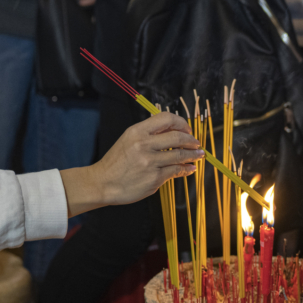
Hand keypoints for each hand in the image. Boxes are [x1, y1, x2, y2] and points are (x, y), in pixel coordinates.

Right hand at [60, 111, 202, 215]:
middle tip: (197, 143)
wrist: (102, 183)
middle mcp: (143, 144)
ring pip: (180, 155)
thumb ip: (149, 135)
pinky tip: (190, 168)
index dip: (181, 123)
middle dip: (191, 140)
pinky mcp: (154, 178)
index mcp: (137, 131)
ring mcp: (149, 162)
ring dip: (193, 155)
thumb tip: (175, 132)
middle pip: (177, 137)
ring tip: (199, 155)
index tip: (187, 129)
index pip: (166, 118)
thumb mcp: (128, 140)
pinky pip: (176, 171)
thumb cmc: (116, 162)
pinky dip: (186, 169)